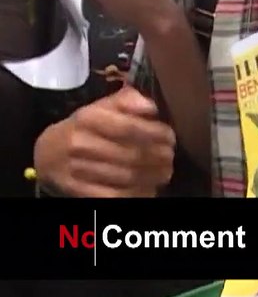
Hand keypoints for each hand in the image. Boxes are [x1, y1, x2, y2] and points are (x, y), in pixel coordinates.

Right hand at [34, 86, 174, 196]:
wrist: (47, 153)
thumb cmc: (85, 127)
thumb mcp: (101, 107)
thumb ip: (128, 101)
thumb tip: (151, 107)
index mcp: (88, 118)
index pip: (129, 127)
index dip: (156, 133)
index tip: (171, 137)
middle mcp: (80, 142)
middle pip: (131, 154)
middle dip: (158, 157)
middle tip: (170, 158)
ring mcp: (76, 168)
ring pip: (126, 176)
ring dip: (152, 176)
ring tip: (164, 172)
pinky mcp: (76, 190)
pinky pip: (114, 195)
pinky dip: (136, 193)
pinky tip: (148, 188)